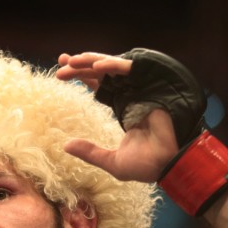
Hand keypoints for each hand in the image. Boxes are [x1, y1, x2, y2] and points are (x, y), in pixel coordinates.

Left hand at [56, 50, 197, 182]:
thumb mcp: (111, 160)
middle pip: (101, 72)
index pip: (98, 84)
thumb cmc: (145, 166)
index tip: (60, 73)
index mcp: (122, 106)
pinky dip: (112, 65)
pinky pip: (128, 69)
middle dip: (80, 64)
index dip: (81, 76)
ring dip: (91, 61)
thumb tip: (65, 146)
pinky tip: (95, 67)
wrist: (167, 165)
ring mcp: (139, 88)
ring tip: (71, 61)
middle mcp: (129, 94)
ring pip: (112, 66)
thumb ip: (90, 152)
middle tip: (61, 61)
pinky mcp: (148, 86)